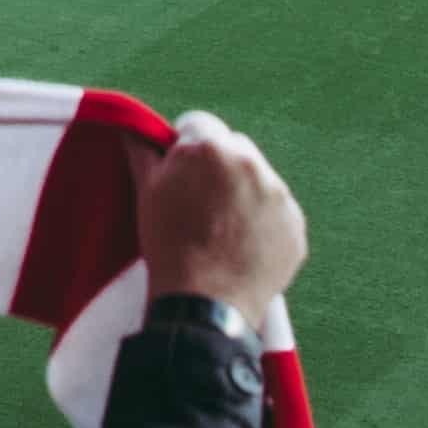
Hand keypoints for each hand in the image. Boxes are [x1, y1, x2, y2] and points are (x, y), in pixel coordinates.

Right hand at [141, 114, 307, 308]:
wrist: (205, 303)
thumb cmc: (169, 245)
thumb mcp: (146, 193)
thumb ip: (142, 152)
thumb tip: (131, 127)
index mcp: (210, 148)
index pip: (198, 124)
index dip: (184, 146)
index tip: (179, 171)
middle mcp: (251, 163)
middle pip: (234, 148)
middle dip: (218, 166)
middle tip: (200, 201)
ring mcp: (279, 195)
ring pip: (258, 179)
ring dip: (242, 193)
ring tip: (222, 229)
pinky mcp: (295, 225)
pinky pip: (277, 212)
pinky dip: (263, 222)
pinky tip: (243, 246)